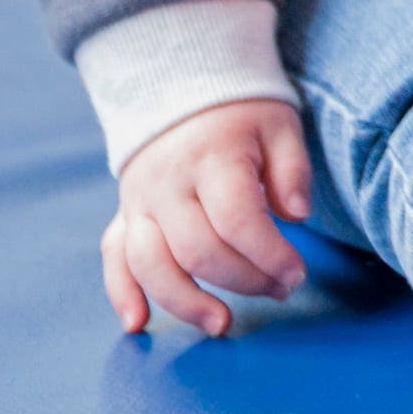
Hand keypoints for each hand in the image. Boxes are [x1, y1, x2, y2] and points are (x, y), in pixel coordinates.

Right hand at [104, 97, 312, 338]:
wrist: (180, 89)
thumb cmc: (241, 116)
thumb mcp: (279, 126)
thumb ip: (292, 170)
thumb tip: (299, 216)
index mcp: (211, 158)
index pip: (237, 220)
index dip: (270, 255)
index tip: (296, 274)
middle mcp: (167, 185)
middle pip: (197, 250)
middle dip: (243, 281)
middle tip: (279, 290)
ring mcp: (138, 203)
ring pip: (151, 264)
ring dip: (185, 302)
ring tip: (222, 324)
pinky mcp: (123, 216)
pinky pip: (114, 260)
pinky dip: (122, 294)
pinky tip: (138, 323)